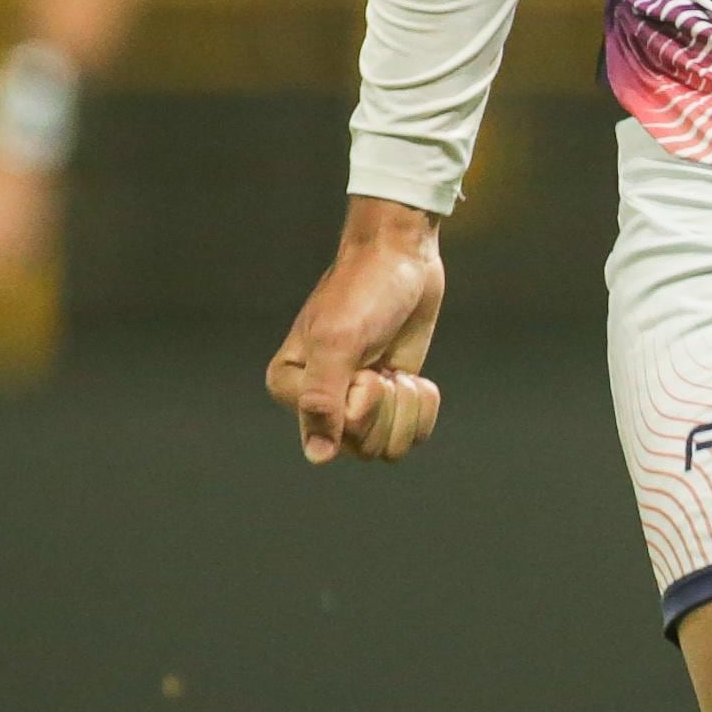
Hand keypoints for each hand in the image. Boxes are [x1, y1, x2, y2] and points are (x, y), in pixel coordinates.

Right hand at [264, 196, 446, 464]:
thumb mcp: (339, 341)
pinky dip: (422, 406)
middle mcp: (318, 403)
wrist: (401, 256)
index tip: (362, 365)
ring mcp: (355, 403)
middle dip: (388, 406)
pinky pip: (412, 434)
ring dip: (407, 406)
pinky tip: (409, 375)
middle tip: (380, 364)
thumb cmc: (364, 290)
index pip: (336, 438)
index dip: (363, 405)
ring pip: (390, 448)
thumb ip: (322, 398)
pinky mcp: (389, 399)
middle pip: (366, 449)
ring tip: (395, 369)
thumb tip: (318, 455)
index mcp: (290, 389)